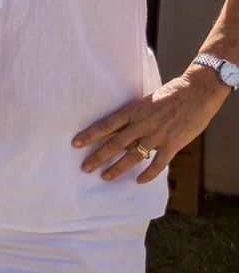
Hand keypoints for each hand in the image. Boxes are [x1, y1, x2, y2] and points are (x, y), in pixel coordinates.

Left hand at [72, 68, 231, 182]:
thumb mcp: (146, 102)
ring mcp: (157, 135)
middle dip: (98, 157)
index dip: (89, 135)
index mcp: (133, 111)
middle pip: (114, 143)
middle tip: (85, 168)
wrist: (197, 92)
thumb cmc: (171, 94)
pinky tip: (139, 181)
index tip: (75, 144)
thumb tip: (123, 134)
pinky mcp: (173, 143)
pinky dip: (148, 174)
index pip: (105, 125)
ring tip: (105, 177)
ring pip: (132, 156)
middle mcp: (141, 124)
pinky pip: (158, 163)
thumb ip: (135, 118)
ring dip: (118, 168)